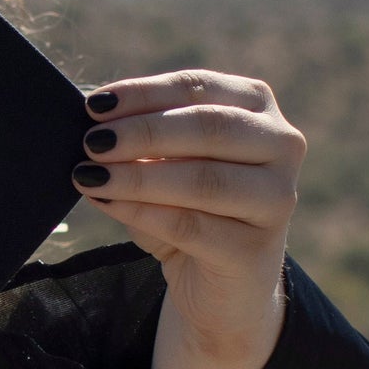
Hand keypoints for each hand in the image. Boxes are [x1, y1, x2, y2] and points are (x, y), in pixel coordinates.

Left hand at [71, 71, 306, 368]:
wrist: (216, 280)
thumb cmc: (184, 204)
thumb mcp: (161, 161)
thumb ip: (138, 137)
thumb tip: (93, 124)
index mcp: (255, 106)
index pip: (197, 87)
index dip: (143, 94)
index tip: (93, 105)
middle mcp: (281, 145)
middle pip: (208, 127)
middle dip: (142, 132)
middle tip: (90, 142)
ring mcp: (277, 198)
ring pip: (203, 180)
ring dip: (137, 176)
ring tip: (88, 175)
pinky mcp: (256, 248)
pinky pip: (190, 225)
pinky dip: (141, 211)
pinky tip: (106, 202)